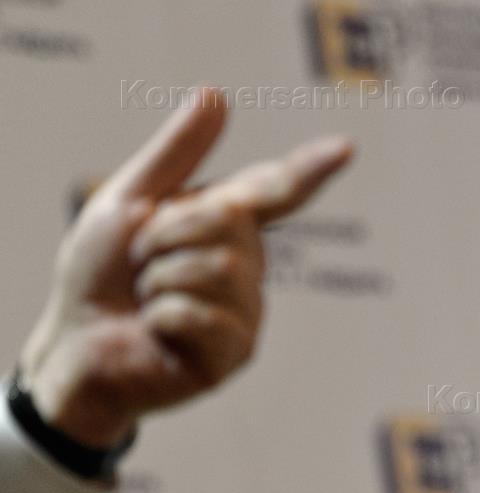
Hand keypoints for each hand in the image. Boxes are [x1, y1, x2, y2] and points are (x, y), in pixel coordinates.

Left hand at [18, 87, 353, 447]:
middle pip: (226, 222)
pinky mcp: (235, 353)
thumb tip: (218, 94)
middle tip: (139, 264)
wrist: (76, 344)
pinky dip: (162, 318)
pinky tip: (158, 334)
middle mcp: (247, 265)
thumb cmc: (99, 273)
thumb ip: (174, 153)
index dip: (312, 168)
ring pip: (215, 269)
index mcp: (227, 223)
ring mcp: (247, 311)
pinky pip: (201, 315)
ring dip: (158, 279)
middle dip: (163, 235)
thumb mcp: (126, 200)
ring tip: (146, 302)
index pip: (276, 190)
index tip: (345, 148)